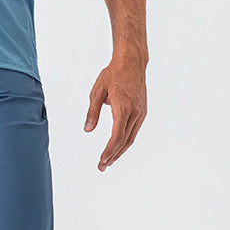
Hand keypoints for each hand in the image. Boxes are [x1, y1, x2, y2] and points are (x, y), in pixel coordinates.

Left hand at [84, 55, 147, 170]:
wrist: (132, 62)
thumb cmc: (113, 74)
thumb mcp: (97, 91)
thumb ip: (92, 112)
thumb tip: (87, 130)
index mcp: (123, 108)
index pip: (116, 136)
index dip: (109, 151)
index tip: (101, 161)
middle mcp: (135, 113)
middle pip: (124, 141)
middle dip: (113, 156)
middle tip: (102, 167)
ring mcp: (140, 112)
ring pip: (130, 138)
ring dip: (120, 151)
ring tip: (109, 161)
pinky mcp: (142, 111)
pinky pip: (134, 130)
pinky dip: (125, 141)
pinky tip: (118, 146)